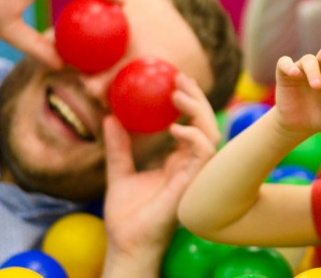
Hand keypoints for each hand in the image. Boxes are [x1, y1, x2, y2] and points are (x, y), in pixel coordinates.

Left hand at [101, 73, 219, 274]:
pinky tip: (174, 129)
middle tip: (179, 78)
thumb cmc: (127, 216)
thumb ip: (118, 146)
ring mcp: (194, 175)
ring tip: (178, 94)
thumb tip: (109, 117)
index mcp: (177, 163)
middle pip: (205, 124)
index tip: (174, 81)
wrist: (127, 243)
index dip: (188, 103)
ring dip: (198, 111)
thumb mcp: (119, 172)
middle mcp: (190, 166)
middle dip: (197, 98)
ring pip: (211, 134)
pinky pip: (204, 153)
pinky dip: (193, 137)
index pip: (191, 126)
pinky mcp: (192, 184)